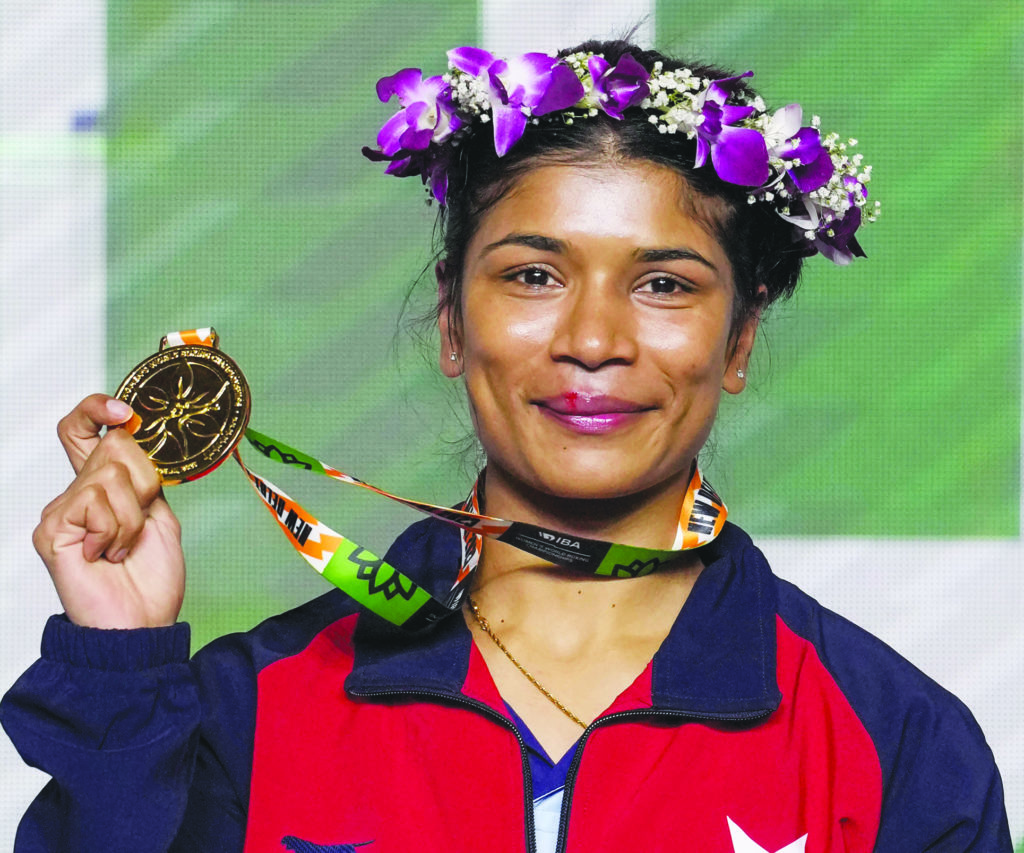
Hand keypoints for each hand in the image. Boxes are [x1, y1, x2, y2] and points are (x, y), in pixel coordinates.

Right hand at [33, 394, 185, 628]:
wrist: (142, 622)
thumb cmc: (150, 576)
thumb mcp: (158, 514)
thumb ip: (145, 476)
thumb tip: (133, 434)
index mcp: (100, 486)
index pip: (81, 430)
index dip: (97, 409)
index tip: (124, 411)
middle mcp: (74, 493)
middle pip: (113, 447)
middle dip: (145, 483)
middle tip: (142, 521)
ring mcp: (59, 511)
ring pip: (110, 476)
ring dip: (133, 516)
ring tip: (125, 547)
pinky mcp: (52, 530)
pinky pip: (96, 503)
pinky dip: (116, 530)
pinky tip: (107, 555)